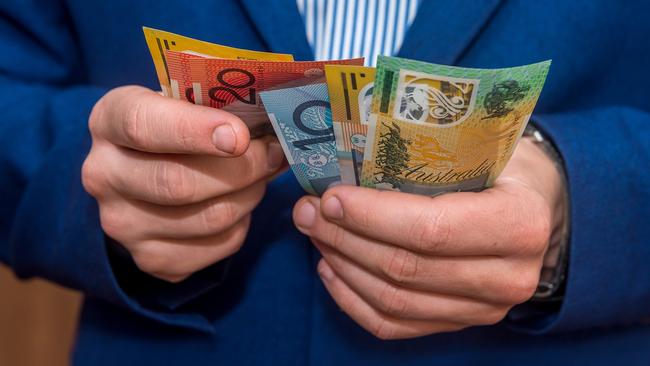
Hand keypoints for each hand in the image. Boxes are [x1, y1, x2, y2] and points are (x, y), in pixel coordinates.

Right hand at [82, 86, 285, 281]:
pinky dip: (242, 225)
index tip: (239, 136)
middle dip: (241, 169)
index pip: (143, 126)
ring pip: (207, 219)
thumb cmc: (174, 128)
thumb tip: (276, 124)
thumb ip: (216, 106)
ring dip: (249, 195)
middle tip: (272, 154)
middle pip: (178, 183)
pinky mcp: (149, 258)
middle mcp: (103, 174)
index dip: (194, 131)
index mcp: (109, 120)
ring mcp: (122, 224)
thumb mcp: (181, 101)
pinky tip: (239, 203)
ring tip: (260, 176)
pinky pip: (217, 247)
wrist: (141, 176)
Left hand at [292, 138, 565, 338]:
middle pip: (404, 268)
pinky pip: (394, 326)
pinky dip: (352, 301)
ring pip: (393, 301)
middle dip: (344, 238)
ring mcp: (484, 309)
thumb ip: (429, 150)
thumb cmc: (505, 167)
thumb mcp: (483, 143)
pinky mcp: (460, 323)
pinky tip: (330, 270)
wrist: (541, 210)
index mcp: (518, 223)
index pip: (430, 230)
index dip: (371, 216)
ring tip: (314, 234)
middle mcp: (507, 277)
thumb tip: (349, 148)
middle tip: (308, 212)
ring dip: (342, 266)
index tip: (330, 198)